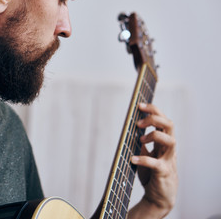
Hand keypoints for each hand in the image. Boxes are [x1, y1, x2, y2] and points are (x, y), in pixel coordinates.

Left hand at [127, 103, 177, 218]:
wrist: (159, 197)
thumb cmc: (152, 174)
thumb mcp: (146, 154)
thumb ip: (142, 142)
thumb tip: (130, 128)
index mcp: (164, 142)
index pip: (163, 120)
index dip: (153, 110)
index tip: (139, 105)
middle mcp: (168, 148)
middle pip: (169, 125)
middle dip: (154, 119)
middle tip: (138, 124)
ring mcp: (168, 160)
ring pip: (170, 141)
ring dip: (154, 136)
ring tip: (141, 139)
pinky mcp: (164, 173)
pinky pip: (156, 163)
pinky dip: (144, 159)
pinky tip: (132, 159)